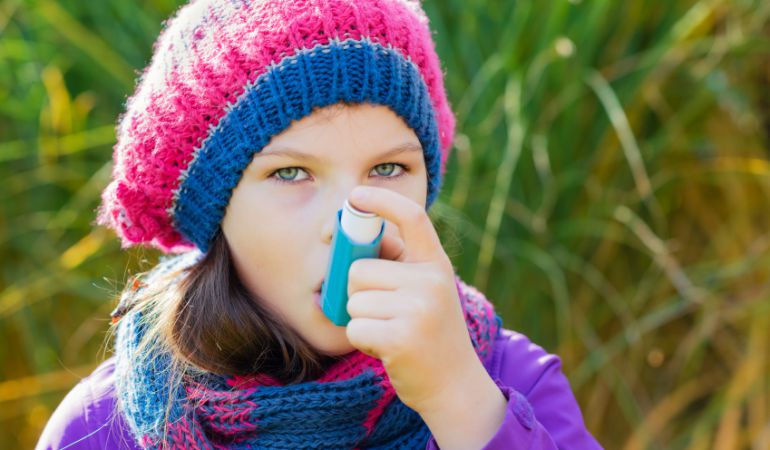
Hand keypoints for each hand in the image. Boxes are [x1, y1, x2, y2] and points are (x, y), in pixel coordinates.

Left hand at [344, 185, 483, 414]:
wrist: (456, 387)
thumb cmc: (430, 336)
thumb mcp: (426, 292)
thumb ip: (397, 264)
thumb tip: (345, 238)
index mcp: (436, 264)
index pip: (412, 217)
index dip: (381, 201)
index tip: (355, 196)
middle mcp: (431, 279)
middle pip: (359, 269)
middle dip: (359, 293)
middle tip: (386, 315)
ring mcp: (419, 307)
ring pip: (354, 299)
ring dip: (362, 320)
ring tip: (390, 333)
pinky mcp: (402, 336)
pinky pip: (355, 326)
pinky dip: (362, 341)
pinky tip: (387, 349)